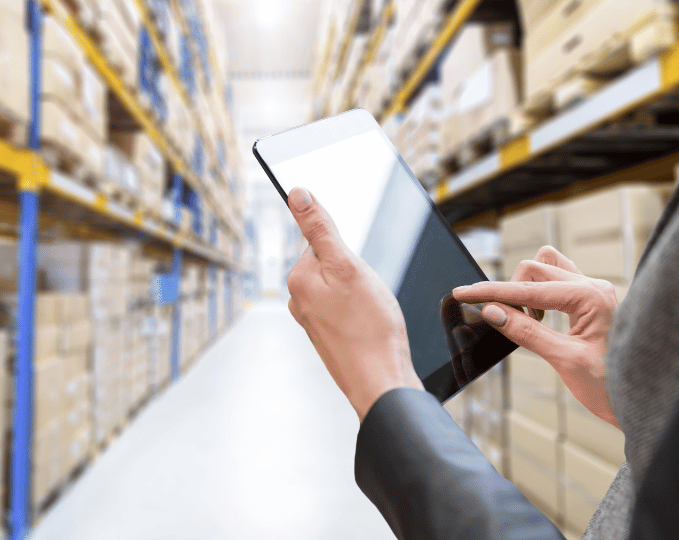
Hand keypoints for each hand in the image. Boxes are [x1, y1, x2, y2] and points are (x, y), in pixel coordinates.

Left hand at [286, 187, 423, 420]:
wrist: (381, 382)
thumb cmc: (370, 328)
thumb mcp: (347, 266)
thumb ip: (320, 228)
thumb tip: (297, 193)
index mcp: (298, 279)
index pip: (323, 240)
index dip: (349, 251)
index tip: (359, 274)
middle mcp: (299, 300)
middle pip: (333, 263)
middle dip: (357, 272)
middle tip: (370, 296)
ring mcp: (313, 320)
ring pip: (343, 287)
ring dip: (362, 294)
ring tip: (372, 314)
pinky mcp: (329, 335)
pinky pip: (348, 309)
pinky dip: (362, 312)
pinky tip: (371, 326)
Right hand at [452, 246, 620, 427]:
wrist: (645, 402)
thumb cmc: (613, 386)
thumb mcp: (564, 361)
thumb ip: (526, 332)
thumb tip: (492, 312)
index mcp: (591, 297)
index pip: (528, 289)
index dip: (491, 292)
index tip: (462, 293)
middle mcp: (594, 287)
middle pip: (534, 270)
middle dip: (510, 291)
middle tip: (501, 321)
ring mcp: (594, 292)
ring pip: (546, 268)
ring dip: (526, 287)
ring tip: (526, 319)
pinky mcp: (591, 301)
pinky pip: (557, 281)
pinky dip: (539, 293)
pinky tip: (537, 316)